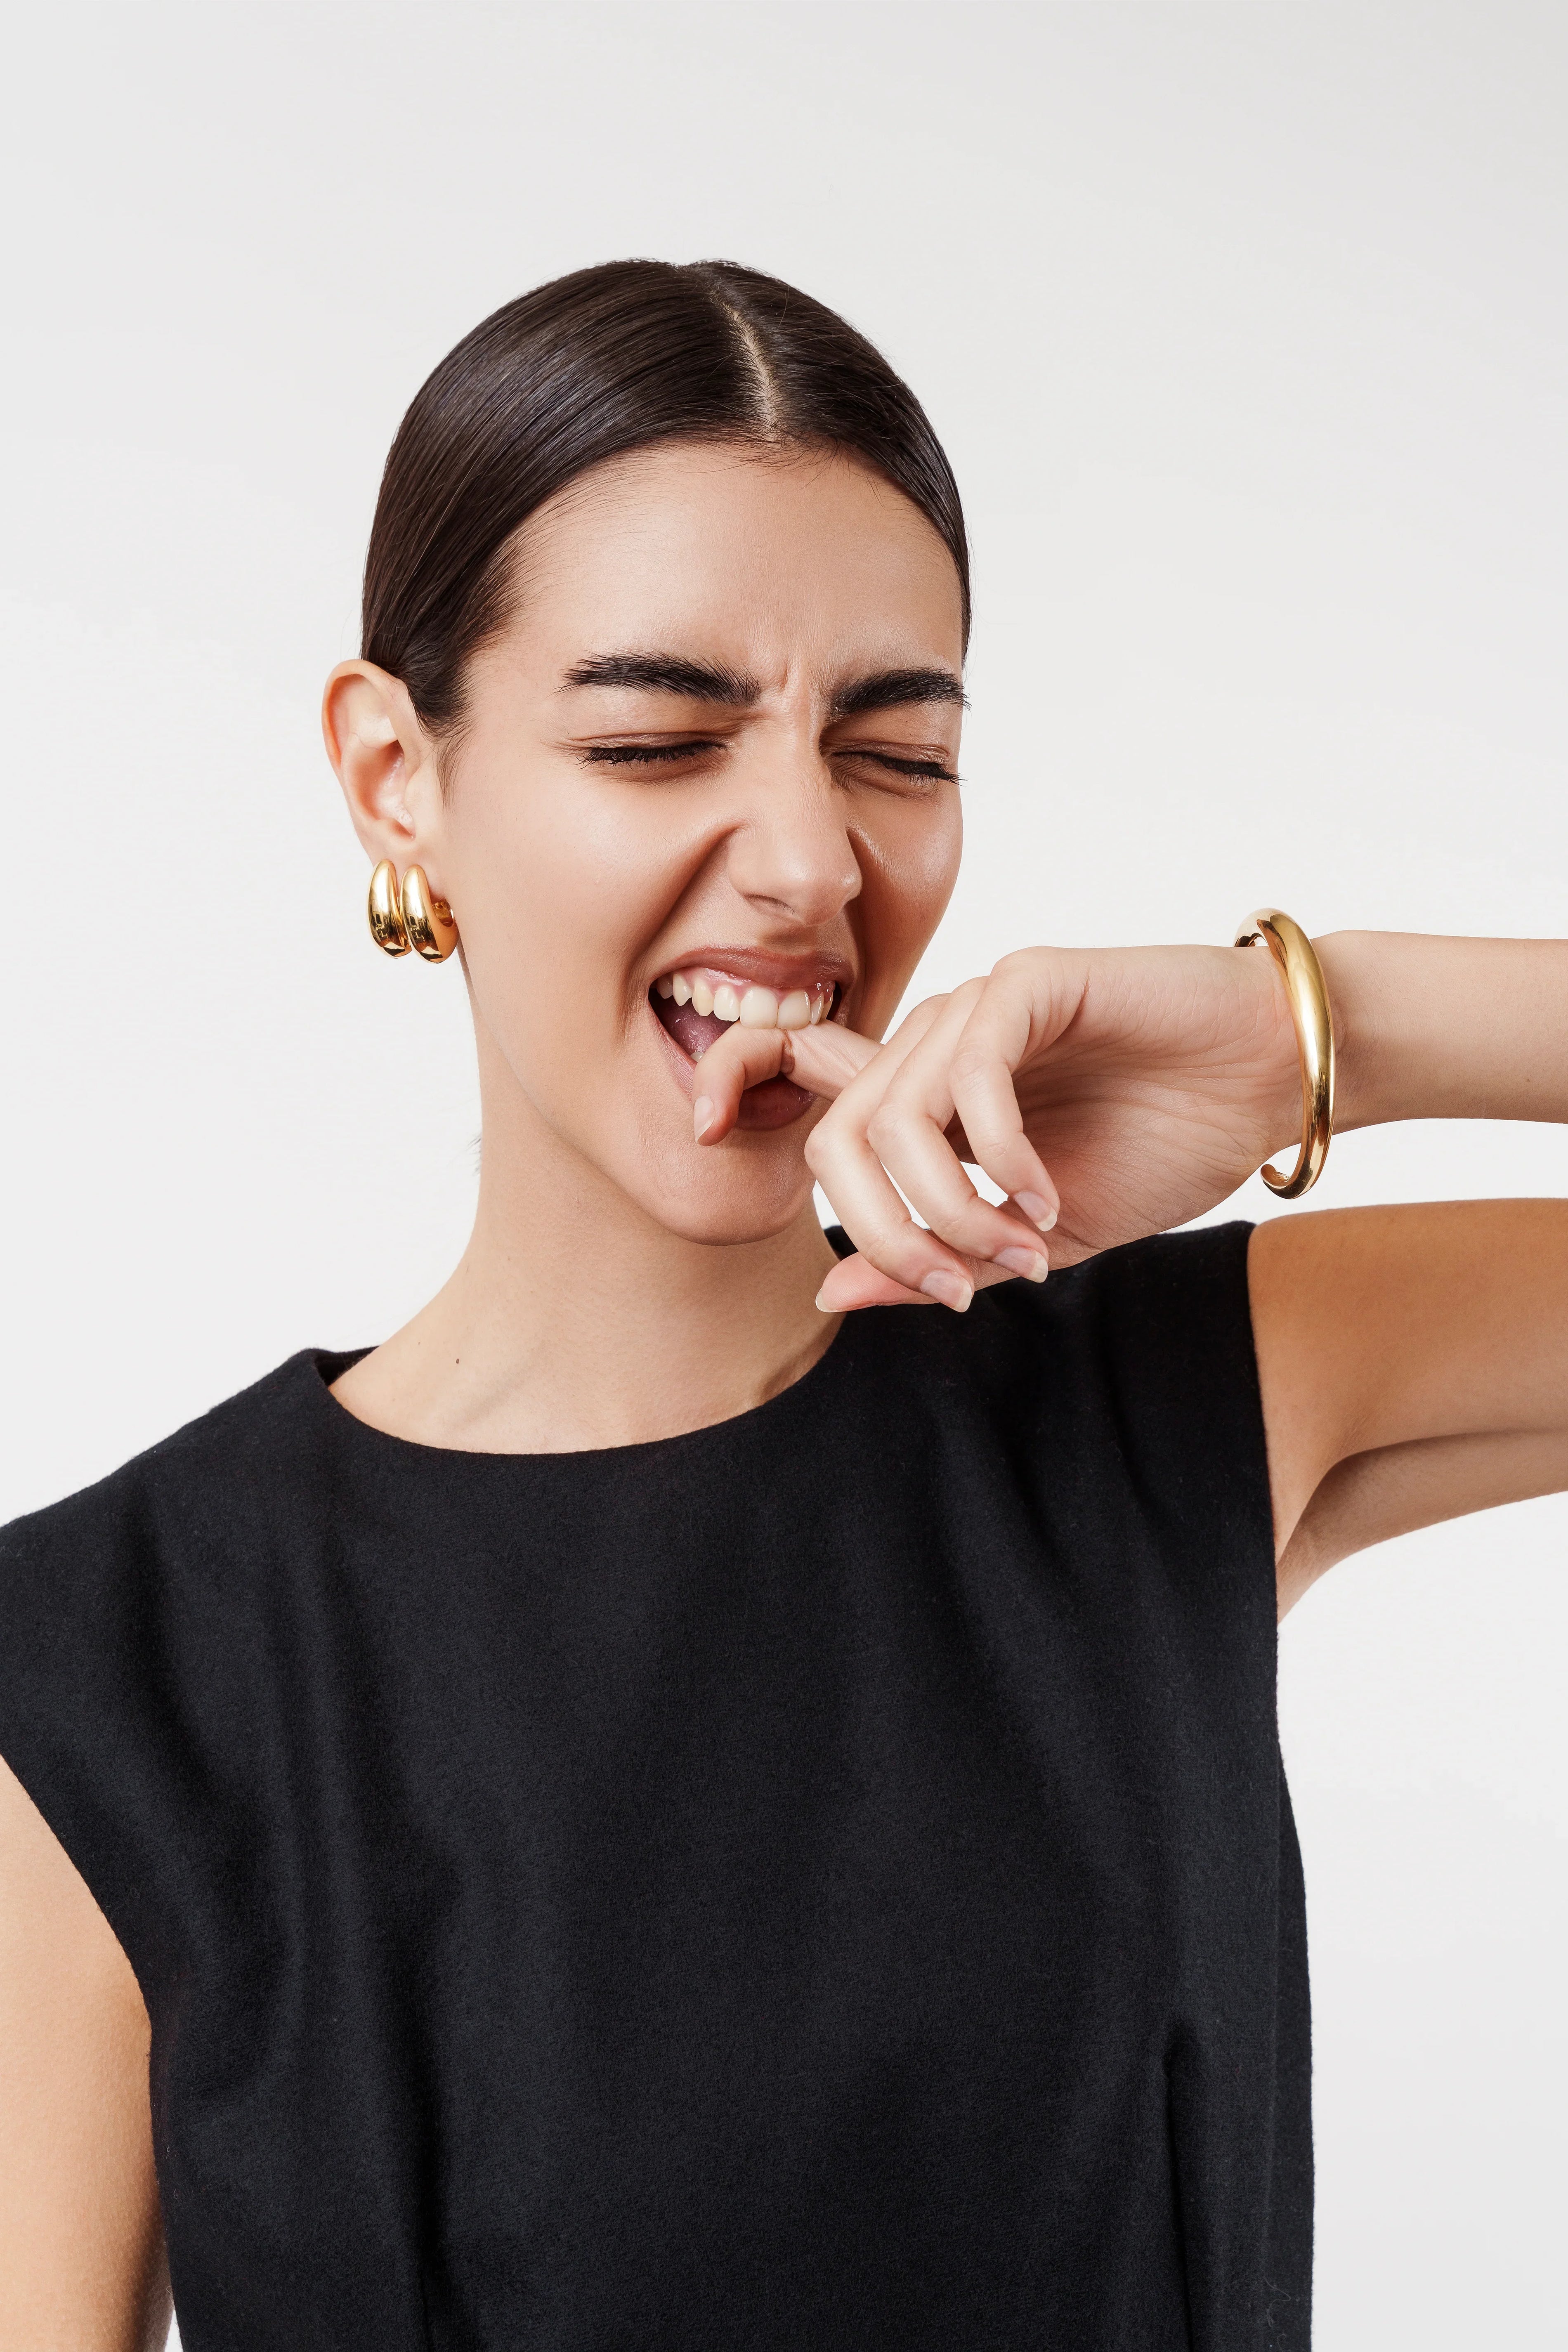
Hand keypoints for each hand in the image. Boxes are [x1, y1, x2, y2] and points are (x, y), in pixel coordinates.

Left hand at [694, 942, 1301, 1308]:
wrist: (1263, 1085)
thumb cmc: (1164, 1145)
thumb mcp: (1035, 1239)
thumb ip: (936, 1259)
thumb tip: (829, 1290)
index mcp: (926, 1091)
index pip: (797, 1079)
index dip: (727, 1085)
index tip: (694, 1133)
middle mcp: (936, 1042)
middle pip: (835, 1131)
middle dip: (888, 1231)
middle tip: (961, 1287)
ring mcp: (980, 1006)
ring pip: (894, 1111)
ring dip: (950, 1206)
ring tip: (1022, 1246)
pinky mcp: (1032, 983)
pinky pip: (971, 1071)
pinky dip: (999, 1153)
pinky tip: (1044, 1197)